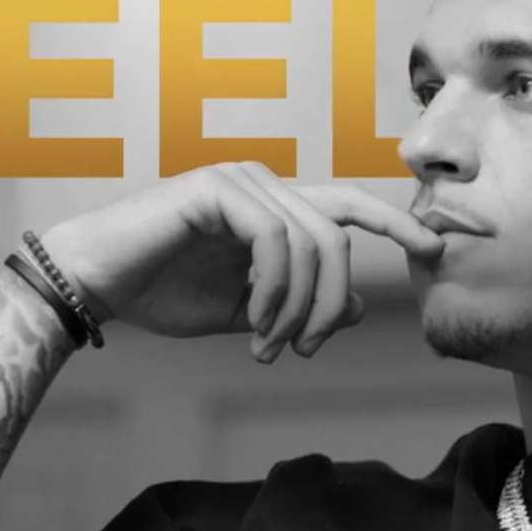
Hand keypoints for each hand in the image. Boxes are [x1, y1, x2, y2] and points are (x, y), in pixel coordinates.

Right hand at [38, 162, 444, 361]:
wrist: (92, 284)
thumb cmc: (162, 294)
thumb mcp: (248, 311)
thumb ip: (300, 305)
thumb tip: (359, 312)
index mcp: (276, 208)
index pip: (351, 207)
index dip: (399, 222)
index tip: (438, 248)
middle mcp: (265, 185)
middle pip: (340, 237)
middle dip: (333, 302)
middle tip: (305, 350)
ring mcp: (242, 181)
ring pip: (313, 243)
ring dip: (299, 307)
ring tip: (269, 344)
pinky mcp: (216, 189)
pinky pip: (276, 239)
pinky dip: (274, 290)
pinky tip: (252, 321)